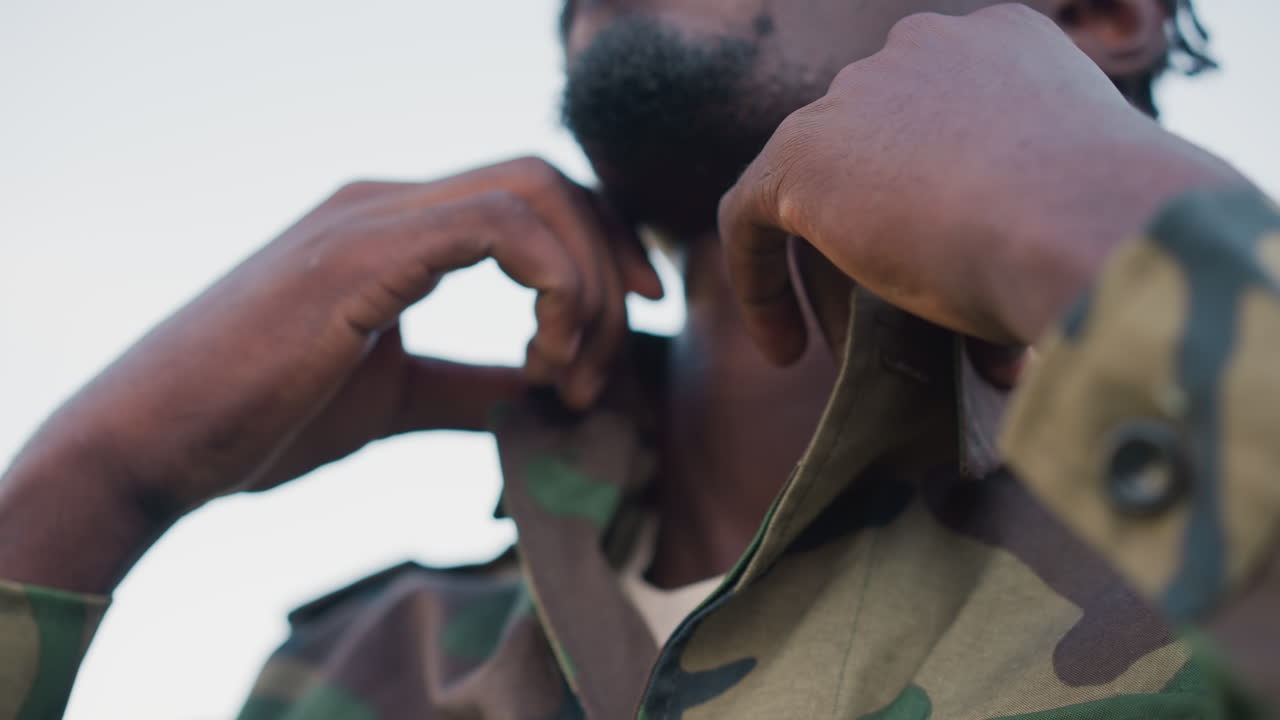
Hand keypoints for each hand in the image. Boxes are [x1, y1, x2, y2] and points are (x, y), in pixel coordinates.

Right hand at [0, 157, 659, 590]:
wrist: (158, 444)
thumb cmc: (263, 419)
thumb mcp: (398, 398)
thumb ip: (471, 385)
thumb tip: (543, 392)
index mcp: (399, 229)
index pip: (534, 199)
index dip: (602, 249)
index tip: (629, 324)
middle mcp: (391, 205)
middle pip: (551, 182)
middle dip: (611, 261)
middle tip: (616, 355)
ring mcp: (375, 219)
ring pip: (537, 194)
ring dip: (583, 288)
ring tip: (567, 378)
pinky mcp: (362, 252)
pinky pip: (498, 226)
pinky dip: (549, 285)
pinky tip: (538, 359)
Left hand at [719, 4, 1244, 363]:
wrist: (1088, 220)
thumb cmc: (1111, 230)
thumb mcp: (1075, 208)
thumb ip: (1027, 225)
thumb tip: (1002, 329)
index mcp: (1003, 46)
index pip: (941, 117)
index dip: (935, 194)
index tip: (944, 262)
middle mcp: (924, 50)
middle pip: (877, 149)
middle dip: (886, 233)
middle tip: (904, 317)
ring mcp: (859, 94)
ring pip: (819, 188)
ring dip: (828, 269)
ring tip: (845, 348)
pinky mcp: (805, 153)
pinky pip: (752, 214)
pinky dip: (760, 279)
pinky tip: (783, 349)